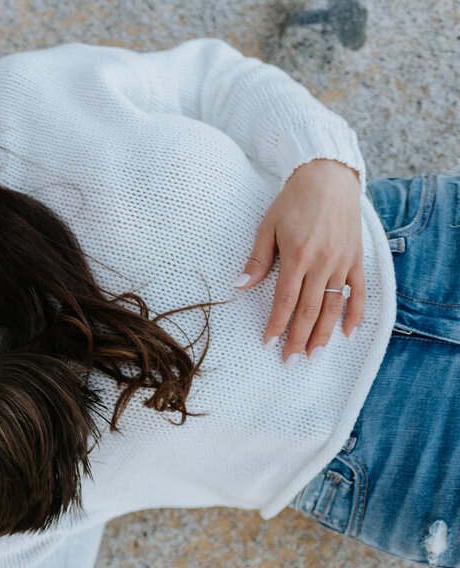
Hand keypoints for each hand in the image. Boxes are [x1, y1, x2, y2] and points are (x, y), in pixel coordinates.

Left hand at [236, 159, 364, 362]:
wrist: (328, 177)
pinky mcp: (357, 258)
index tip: (268, 343)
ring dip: (324, 334)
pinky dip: (354, 313)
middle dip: (299, 338)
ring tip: (314, 355)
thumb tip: (238, 286)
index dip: (277, 324)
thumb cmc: (293, 201)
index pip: (286, 300)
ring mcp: (343, 262)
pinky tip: (347, 332)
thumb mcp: (267, 227)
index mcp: (298, 256)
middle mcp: (323, 262)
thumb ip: (257, 260)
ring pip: (334, 306)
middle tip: (290, 360)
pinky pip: (359, 292)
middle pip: (310, 310)